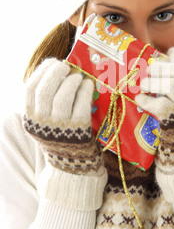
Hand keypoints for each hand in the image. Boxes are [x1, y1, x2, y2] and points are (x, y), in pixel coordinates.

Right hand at [23, 58, 103, 176]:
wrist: (73, 164)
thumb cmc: (60, 135)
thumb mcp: (45, 121)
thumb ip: (46, 100)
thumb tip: (58, 70)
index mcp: (31, 118)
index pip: (31, 88)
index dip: (42, 71)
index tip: (52, 63)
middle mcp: (43, 122)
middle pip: (45, 90)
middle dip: (57, 73)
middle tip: (66, 66)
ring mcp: (61, 127)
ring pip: (62, 96)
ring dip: (72, 81)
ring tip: (78, 77)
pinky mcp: (79, 129)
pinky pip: (81, 104)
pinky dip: (85, 90)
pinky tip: (88, 85)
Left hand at [135, 48, 173, 170]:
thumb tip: (170, 52)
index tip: (172, 55)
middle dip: (163, 67)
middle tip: (150, 69)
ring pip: (171, 86)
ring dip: (152, 82)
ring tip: (143, 83)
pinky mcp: (173, 119)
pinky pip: (157, 104)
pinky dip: (145, 100)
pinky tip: (140, 98)